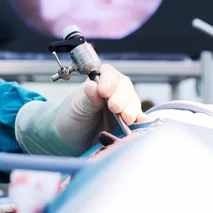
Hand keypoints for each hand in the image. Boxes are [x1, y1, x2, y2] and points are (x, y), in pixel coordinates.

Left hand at [15, 64, 147, 156]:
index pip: (108, 73)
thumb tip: (93, 85)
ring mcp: (123, 105)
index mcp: (99, 81)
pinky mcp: (128, 121)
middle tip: (115, 108)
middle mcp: (114, 90)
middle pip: (124, 87)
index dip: (109, 80)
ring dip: (131, 109)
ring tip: (126, 118)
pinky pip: (138, 118)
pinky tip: (140, 122)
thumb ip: (88, 98)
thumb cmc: (72, 117)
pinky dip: (141, 120)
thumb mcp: (77, 108)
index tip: (104, 92)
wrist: (71, 139)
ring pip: (132, 102)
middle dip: (121, 97)